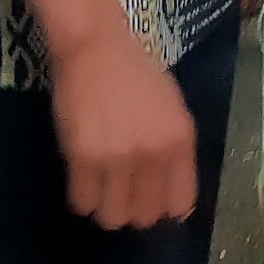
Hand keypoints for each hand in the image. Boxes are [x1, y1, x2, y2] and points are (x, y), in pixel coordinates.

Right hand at [48, 27, 200, 228]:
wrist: (94, 47)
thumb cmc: (135, 72)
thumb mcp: (172, 108)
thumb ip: (175, 151)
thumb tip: (175, 200)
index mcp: (180, 141)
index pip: (180, 204)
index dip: (164, 207)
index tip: (151, 199)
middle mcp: (153, 155)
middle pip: (145, 216)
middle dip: (134, 209)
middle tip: (122, 192)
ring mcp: (118, 159)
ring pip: (113, 217)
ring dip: (107, 209)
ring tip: (102, 189)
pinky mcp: (82, 158)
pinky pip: (83, 202)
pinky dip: (83, 198)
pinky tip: (84, 180)